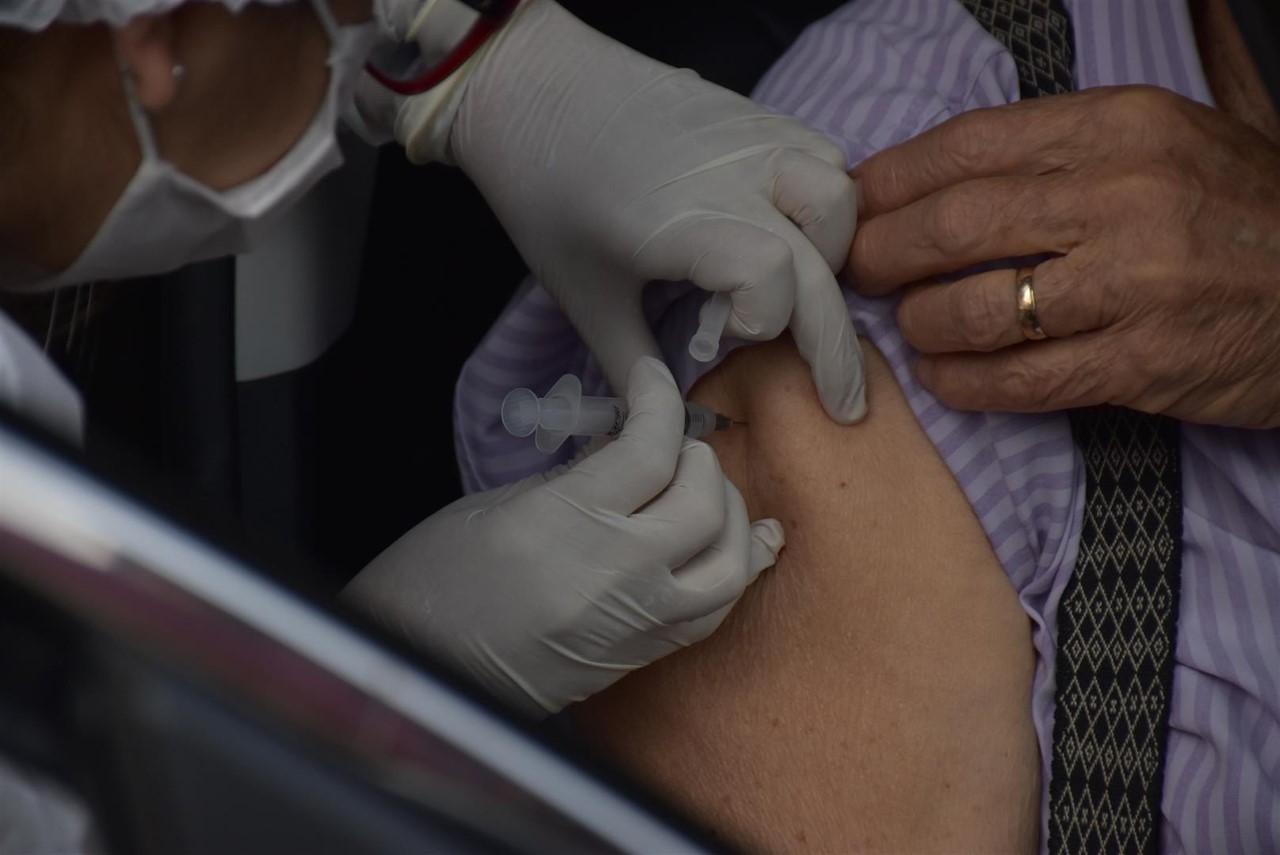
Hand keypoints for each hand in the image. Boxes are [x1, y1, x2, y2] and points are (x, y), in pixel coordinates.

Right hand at [341, 357, 783, 716]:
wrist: (422, 679)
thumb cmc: (434, 583)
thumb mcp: (493, 506)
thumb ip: (575, 475)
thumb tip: (632, 446)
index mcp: (564, 525)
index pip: (649, 448)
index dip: (660, 399)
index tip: (653, 378)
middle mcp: (613, 577)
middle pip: (703, 503)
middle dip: (700, 459)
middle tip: (672, 445)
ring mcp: (634, 625)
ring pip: (729, 565)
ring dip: (731, 515)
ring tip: (705, 492)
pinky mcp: (640, 658)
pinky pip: (715, 613)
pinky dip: (738, 570)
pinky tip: (745, 542)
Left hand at [436, 0, 864, 422]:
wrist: (533, 88)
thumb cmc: (548, 197)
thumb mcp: (583, 298)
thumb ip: (630, 366)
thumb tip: (664, 423)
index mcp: (681, 222)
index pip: (771, 275)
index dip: (763, 321)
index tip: (723, 336)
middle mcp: (733, 175)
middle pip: (822, 259)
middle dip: (836, 345)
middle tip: (842, 403)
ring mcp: (754, 137)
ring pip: (840, 197)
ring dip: (833, 255)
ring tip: (803, 289)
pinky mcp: (761, 114)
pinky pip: (826, 158)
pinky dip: (825, 205)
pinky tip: (791, 234)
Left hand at [848, 85, 1279, 427]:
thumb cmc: (1241, 212)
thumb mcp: (1176, 134)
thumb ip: (1072, 132)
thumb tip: (958, 146)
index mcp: (1122, 126)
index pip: (968, 145)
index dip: (891, 179)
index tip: (853, 204)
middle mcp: (1123, 196)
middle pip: (953, 225)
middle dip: (882, 254)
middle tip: (859, 272)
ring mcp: (1133, 285)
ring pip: (975, 309)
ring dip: (921, 323)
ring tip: (913, 325)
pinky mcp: (1139, 363)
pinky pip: (1018, 380)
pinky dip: (963, 383)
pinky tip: (945, 377)